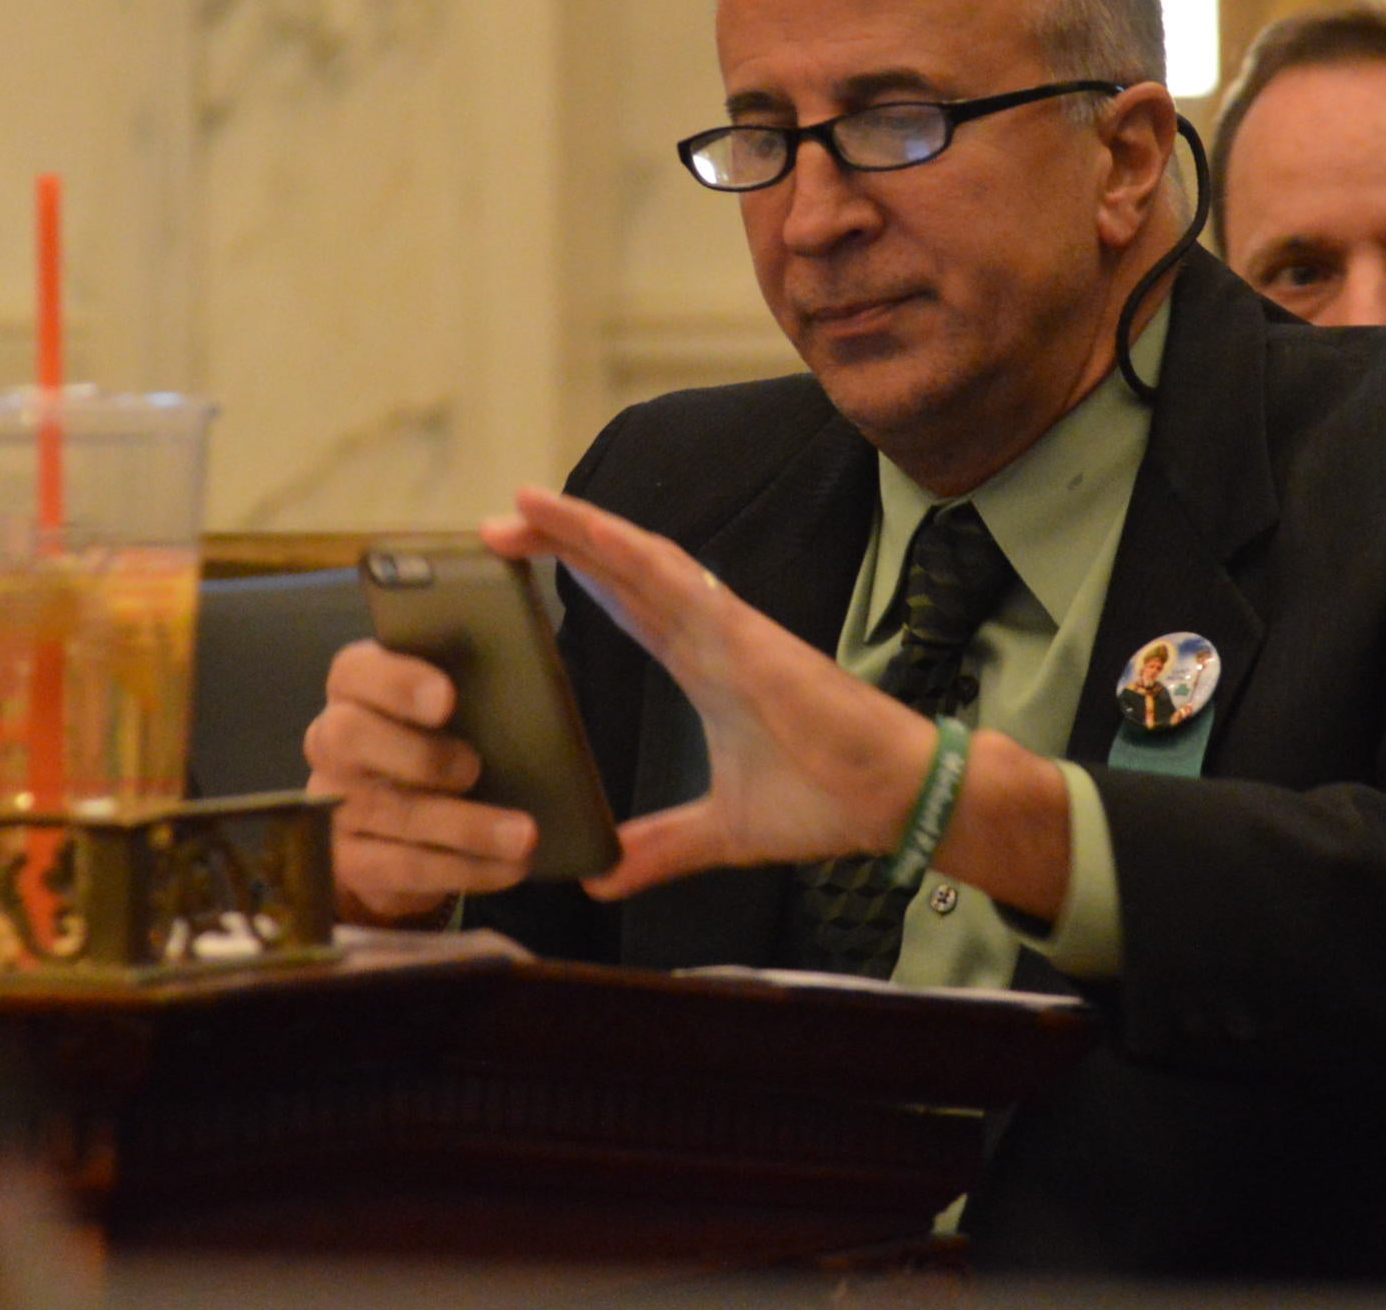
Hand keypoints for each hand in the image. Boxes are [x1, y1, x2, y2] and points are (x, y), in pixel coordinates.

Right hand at [303, 641, 540, 921]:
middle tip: (474, 768)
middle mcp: (331, 741)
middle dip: (418, 754)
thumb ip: (478, 691)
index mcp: (357, 687)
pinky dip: (465, 868)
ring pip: (390, 812)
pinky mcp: (348, 861)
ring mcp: (332, 804)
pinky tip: (510, 866)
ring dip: (465, 826)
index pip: (355, 671)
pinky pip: (403, 867)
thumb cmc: (443, 741)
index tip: (447, 699)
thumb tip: (537, 693)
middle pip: (349, 737)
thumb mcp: (458, 709)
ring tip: (524, 835)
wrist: (402, 824)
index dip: (397, 682)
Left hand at [481, 486, 941, 900]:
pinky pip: (673, 578)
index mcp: (702, 667)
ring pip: (639, 561)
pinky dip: (624, 548)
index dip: (579, 578)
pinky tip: (582, 528)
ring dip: (580, 530)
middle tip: (491, 526)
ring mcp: (724, 627)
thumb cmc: (826, 801)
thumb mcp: (721, 833)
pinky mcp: (740, 633)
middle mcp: (707, 634)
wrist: (893, 800)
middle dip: (558, 544)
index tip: (520, 563)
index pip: (627, 606)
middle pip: (620, 573)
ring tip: (521, 504)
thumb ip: (660, 848)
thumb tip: (600, 881)